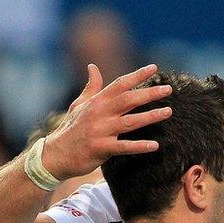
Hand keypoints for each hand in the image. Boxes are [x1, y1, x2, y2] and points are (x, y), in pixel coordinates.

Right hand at [42, 64, 172, 179]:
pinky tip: (155, 145)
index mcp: (96, 102)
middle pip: (128, 99)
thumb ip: (91, 87)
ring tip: (168, 112)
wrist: (55, 155)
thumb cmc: (70, 129)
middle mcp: (99, 113)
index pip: (120, 84)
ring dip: (150, 117)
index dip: (137, 75)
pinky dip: (139, 146)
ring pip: (130, 122)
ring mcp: (100, 131)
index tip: (154, 68)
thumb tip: (92, 66)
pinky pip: (124, 147)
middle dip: (150, 93)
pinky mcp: (100, 149)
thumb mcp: (79, 105)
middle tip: (168, 89)